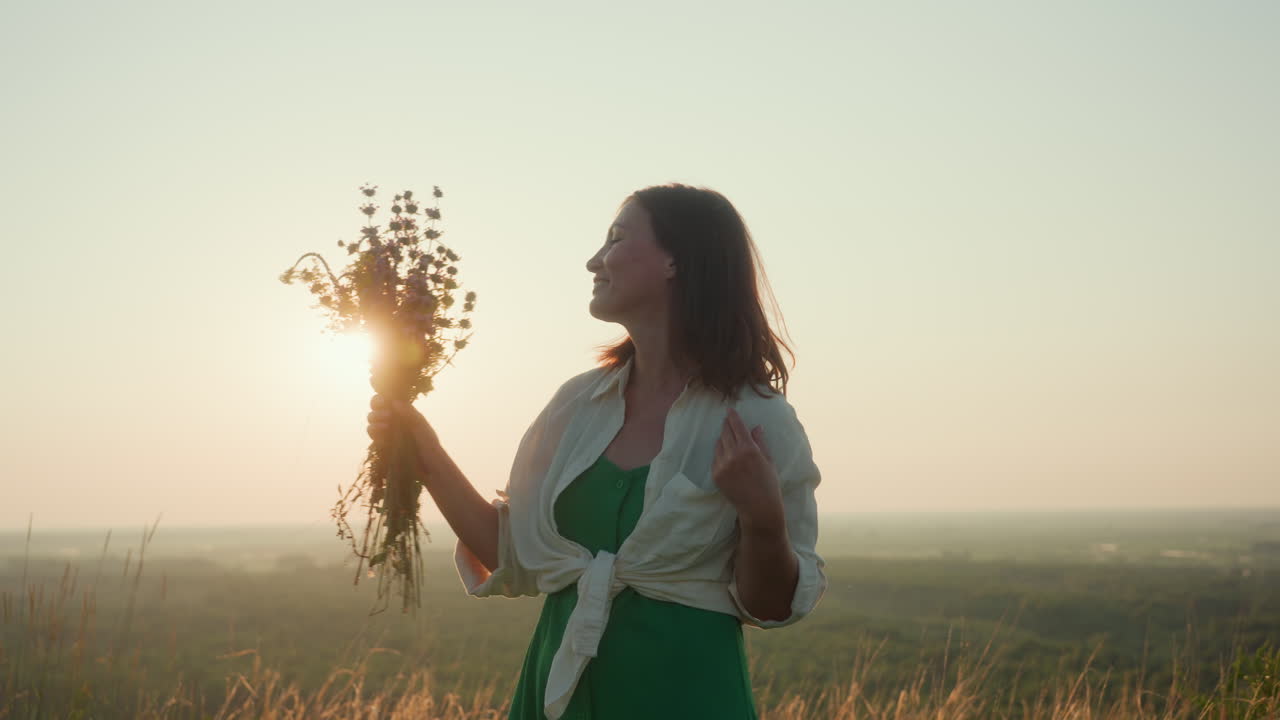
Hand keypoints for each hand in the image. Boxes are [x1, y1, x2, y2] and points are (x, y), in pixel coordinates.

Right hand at [368, 393, 441, 471]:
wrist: (428, 467)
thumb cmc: (429, 444)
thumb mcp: (421, 427)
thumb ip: (409, 414)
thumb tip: (394, 402)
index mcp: (404, 411)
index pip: (388, 399)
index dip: (381, 398)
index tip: (384, 401)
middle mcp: (393, 419)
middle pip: (375, 407)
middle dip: (377, 408)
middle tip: (387, 414)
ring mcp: (386, 431)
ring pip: (371, 420)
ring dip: (375, 420)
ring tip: (386, 427)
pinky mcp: (382, 443)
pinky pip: (372, 434)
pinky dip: (375, 433)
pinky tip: (383, 437)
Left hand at [712, 407, 784, 533]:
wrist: (758, 507)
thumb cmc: (768, 483)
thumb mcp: (768, 460)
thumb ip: (760, 442)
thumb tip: (756, 427)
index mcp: (749, 449)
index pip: (737, 426)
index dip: (733, 416)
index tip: (730, 410)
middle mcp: (733, 455)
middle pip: (725, 432)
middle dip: (726, 425)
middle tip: (727, 420)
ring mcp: (722, 465)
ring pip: (719, 444)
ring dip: (722, 438)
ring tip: (727, 437)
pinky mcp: (716, 475)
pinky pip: (715, 458)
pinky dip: (720, 453)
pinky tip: (725, 453)